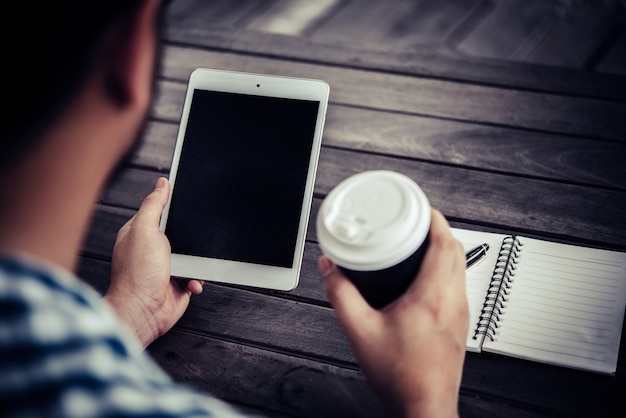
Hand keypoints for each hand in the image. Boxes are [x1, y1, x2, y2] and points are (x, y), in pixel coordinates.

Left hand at [104, 177, 202, 346]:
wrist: (144, 312)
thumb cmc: (137, 275)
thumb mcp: (144, 230)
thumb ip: (153, 205)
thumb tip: (162, 184)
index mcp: (140, 231)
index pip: (159, 209)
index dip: (173, 204)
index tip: (188, 199)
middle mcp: (152, 248)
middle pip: (180, 231)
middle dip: (190, 236)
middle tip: (192, 238)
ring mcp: (166, 266)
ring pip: (192, 253)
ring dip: (196, 261)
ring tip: (189, 265)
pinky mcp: (178, 281)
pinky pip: (197, 274)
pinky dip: (197, 278)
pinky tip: (190, 281)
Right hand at [319, 210, 467, 417]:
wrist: (424, 405)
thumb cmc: (400, 375)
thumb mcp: (360, 331)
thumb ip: (341, 294)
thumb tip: (330, 268)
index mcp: (432, 296)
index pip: (443, 242)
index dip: (434, 218)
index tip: (422, 207)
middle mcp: (453, 300)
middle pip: (456, 248)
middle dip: (438, 229)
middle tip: (417, 221)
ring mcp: (460, 311)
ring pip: (460, 265)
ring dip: (444, 248)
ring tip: (419, 243)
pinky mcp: (460, 322)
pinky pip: (458, 282)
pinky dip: (446, 267)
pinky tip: (426, 276)